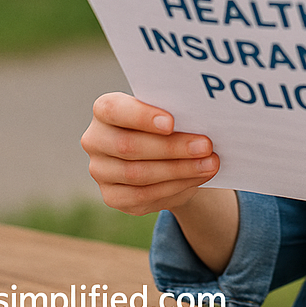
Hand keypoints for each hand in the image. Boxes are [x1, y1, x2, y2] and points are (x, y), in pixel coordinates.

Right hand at [81, 92, 219, 216]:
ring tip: (210, 163)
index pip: (113, 110)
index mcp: (104, 109)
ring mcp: (100, 171)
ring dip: (179, 170)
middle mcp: (95, 140)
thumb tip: (200, 117)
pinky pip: (143, 196)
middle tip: (206, 146)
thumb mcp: (167, 111)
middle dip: (172, 147)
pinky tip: (197, 178)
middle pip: (129, 146)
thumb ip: (173, 112)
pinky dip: (175, 187)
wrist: (161, 153)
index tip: (172, 123)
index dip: (142, 117)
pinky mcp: (112, 196)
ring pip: (138, 174)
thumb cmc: (166, 122)